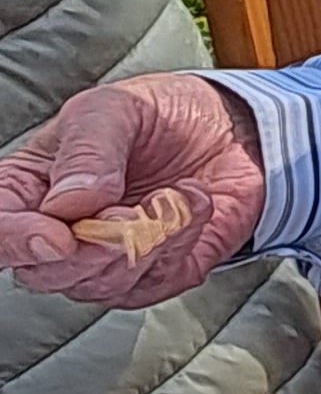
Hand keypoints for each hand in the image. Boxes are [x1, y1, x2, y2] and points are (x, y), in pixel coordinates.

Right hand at [0, 76, 263, 306]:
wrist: (226, 126)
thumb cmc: (155, 115)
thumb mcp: (115, 109)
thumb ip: (87, 152)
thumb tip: (68, 203)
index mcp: (28, 190)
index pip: (0, 233)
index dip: (16, 242)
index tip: (56, 236)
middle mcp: (59, 232)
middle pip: (47, 273)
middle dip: (94, 248)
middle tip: (127, 212)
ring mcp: (105, 259)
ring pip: (105, 283)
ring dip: (147, 239)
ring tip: (172, 194)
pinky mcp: (155, 273)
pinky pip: (157, 281)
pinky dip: (182, 240)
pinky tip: (191, 202)